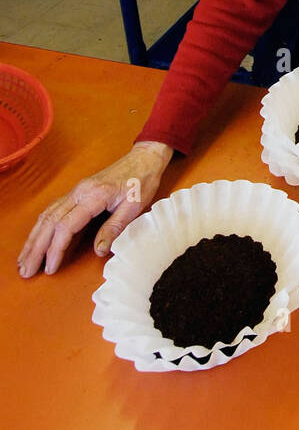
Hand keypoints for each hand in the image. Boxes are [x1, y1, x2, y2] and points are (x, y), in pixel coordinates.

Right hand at [17, 141, 173, 278]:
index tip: (49, 268)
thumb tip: (99, 250)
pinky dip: (40, 227)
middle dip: (35, 248)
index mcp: (94, 196)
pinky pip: (52, 210)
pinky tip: (34, 239)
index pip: (66, 226)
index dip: (55, 249)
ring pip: (46, 215)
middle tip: (26, 270)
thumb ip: (115, 228)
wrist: (144, 159)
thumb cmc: (141, 182)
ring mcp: (76, 191)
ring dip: (33, 239)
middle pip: (49, 222)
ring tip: (24, 260)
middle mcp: (79, 192)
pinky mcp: (76, 192)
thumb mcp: (134, 207)